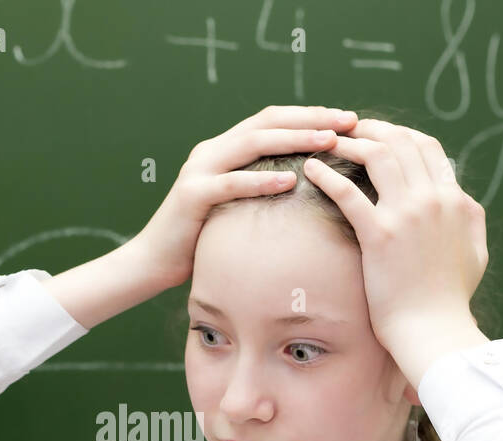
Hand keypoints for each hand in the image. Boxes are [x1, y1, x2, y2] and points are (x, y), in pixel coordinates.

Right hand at [128, 104, 360, 289]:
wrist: (152, 262)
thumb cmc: (199, 240)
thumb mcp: (236, 208)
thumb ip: (259, 189)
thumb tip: (306, 188)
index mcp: (224, 149)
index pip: (273, 120)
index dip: (310, 115)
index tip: (348, 120)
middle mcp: (211, 151)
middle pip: (267, 122)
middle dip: (312, 119)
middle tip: (349, 121)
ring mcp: (199, 170)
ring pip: (252, 143)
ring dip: (295, 139)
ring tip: (329, 141)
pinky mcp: (192, 195)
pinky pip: (231, 183)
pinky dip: (261, 180)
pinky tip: (291, 180)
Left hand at [302, 118, 487, 353]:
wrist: (434, 329)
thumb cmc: (449, 298)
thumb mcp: (474, 251)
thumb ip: (469, 219)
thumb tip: (463, 201)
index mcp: (456, 200)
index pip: (428, 148)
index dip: (400, 134)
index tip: (378, 135)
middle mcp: (434, 200)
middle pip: (401, 142)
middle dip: (371, 129)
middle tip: (347, 130)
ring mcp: (408, 215)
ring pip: (377, 156)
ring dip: (350, 143)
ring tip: (328, 142)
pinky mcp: (380, 235)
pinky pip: (348, 193)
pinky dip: (327, 175)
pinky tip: (310, 169)